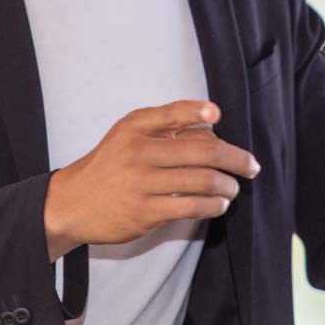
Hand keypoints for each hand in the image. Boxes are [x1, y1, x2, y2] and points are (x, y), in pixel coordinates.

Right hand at [43, 100, 260, 261]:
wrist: (72, 202)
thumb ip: (163, 127)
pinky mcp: (145, 212)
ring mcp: (142, 182)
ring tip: (233, 188)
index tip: (218, 115)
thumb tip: (213, 127)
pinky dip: (213, 206)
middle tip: (251, 166)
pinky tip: (219, 204)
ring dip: (227, 186)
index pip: (172, 113)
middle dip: (236, 159)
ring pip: (202, 181)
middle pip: (202, 151)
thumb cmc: (110, 165)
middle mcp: (139, 151)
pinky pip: (190, 207)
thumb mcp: (127, 135)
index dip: (197, 112)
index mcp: (135, 127)